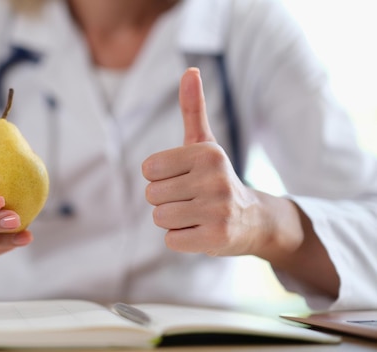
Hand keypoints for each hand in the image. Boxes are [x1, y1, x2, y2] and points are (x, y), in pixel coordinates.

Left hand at [141, 68, 268, 255]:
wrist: (254, 219)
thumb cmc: (217, 178)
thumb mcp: (205, 143)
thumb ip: (193, 109)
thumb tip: (190, 70)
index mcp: (207, 153)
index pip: (149, 169)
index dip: (160, 178)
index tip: (184, 179)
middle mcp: (215, 179)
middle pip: (151, 195)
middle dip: (166, 200)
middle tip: (192, 199)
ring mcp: (217, 210)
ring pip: (160, 218)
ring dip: (173, 220)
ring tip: (197, 215)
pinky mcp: (216, 238)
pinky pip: (171, 240)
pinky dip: (181, 238)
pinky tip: (202, 231)